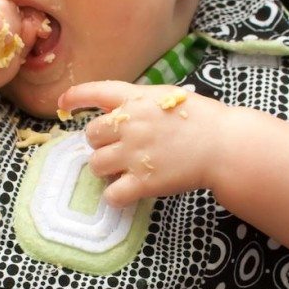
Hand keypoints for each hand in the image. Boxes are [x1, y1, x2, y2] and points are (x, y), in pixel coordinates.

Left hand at [58, 81, 225, 206]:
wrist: (225, 145)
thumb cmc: (204, 119)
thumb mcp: (169, 97)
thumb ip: (141, 104)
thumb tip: (119, 115)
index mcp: (136, 98)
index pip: (95, 92)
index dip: (74, 97)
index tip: (63, 103)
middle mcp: (129, 124)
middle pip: (91, 135)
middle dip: (101, 143)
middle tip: (119, 149)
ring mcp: (134, 153)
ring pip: (96, 165)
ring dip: (106, 169)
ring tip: (124, 171)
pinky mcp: (143, 181)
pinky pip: (111, 195)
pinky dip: (115, 196)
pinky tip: (127, 192)